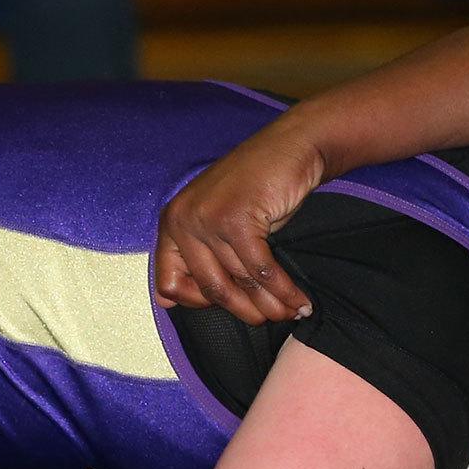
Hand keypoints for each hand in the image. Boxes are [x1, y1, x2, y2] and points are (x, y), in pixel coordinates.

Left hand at [154, 127, 322, 325]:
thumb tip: (168, 302)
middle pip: (209, 287)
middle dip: (243, 310)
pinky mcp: (236, 220)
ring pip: (240, 280)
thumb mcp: (217, 222)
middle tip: (267, 320)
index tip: (228, 305)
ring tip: (290, 313)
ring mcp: (207, 219)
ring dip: (270, 304)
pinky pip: (261, 270)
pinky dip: (284, 290)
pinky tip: (299, 301)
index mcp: (171, 223)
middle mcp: (182, 220)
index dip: (198, 303)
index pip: (169, 284)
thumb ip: (198, 257)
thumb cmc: (257, 188)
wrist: (292, 148)